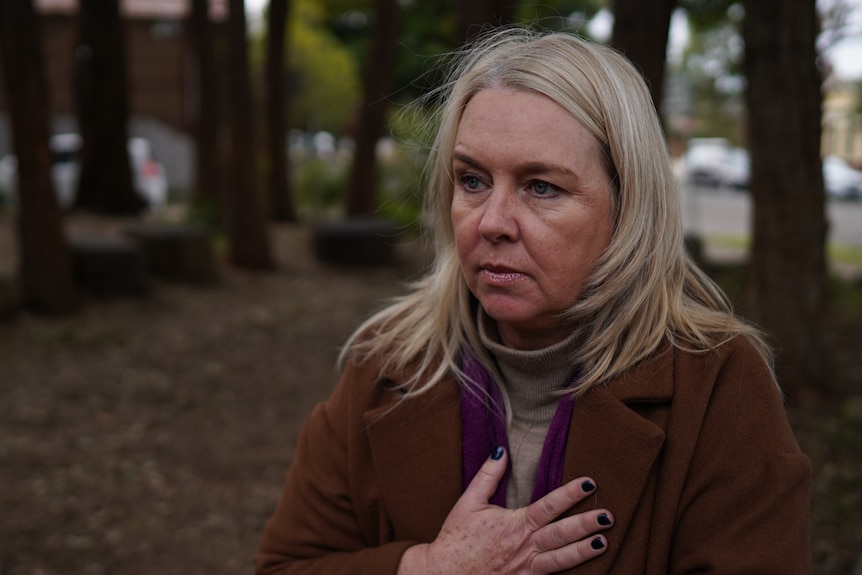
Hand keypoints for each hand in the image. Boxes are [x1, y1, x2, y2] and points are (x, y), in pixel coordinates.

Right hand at [397, 447, 612, 574]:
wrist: (443, 573)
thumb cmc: (456, 537)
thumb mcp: (469, 501)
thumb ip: (488, 476)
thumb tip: (501, 450)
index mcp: (514, 524)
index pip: (548, 506)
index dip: (570, 494)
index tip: (589, 483)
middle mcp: (524, 547)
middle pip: (561, 534)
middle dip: (585, 525)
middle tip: (608, 516)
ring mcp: (526, 569)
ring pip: (560, 561)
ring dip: (583, 552)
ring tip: (604, 543)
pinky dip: (567, 573)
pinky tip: (584, 569)